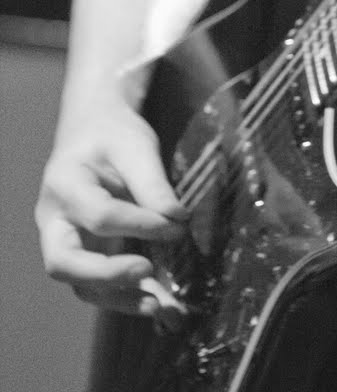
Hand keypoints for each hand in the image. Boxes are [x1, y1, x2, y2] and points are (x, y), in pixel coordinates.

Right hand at [36, 94, 189, 318]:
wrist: (95, 132)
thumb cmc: (113, 135)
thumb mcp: (136, 146)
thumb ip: (152, 182)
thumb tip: (177, 219)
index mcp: (64, 185)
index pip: (98, 215)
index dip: (139, 224)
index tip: (178, 224)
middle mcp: (55, 221)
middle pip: (64, 262)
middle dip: (105, 275)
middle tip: (145, 271)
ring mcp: (67, 243)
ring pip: (81, 285)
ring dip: (120, 299)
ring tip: (161, 307)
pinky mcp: (87, 257)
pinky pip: (101, 287)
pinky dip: (128, 299)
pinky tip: (161, 305)